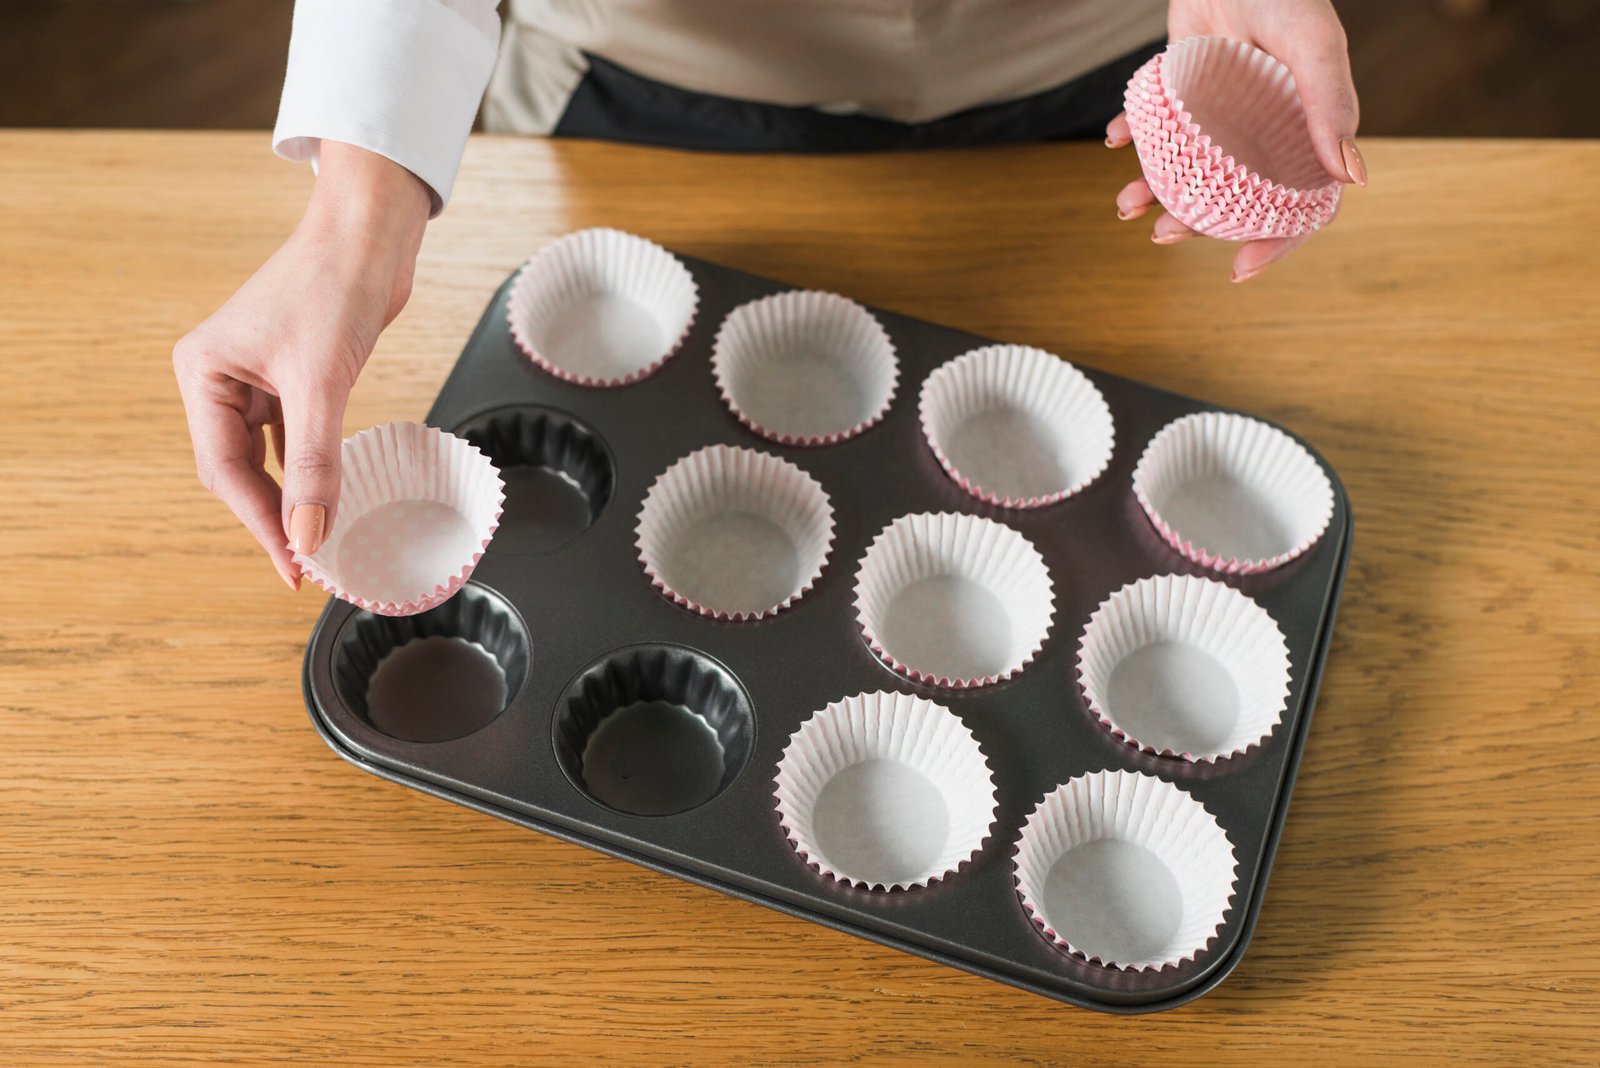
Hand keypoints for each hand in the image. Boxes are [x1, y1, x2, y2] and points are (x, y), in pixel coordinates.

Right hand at [173, 143, 429, 589]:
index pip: (225, 470)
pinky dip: (306, 470)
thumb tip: (308, 536)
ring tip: (314, 544)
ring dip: (289, 498)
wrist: (369, 235)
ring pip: (264, 457)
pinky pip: (290, 438)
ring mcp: (254, 376)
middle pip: (237, 469)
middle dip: (271, 516)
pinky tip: (323, 499)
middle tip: (306, 566)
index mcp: (203, 373)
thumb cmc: (335, 289)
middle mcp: (218, 377)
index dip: (260, 523)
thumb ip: (314, 463)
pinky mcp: (291, 375)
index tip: (294, 567)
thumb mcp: (322, 385)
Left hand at [1106, 0, 1362, 281]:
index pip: (1298, 204)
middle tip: (1162, 235)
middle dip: (1196, 225)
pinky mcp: (1182, 90)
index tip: (1239, 269)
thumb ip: (1329, 105)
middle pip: (1232, 198)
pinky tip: (1113, 141)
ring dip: (1154, 193)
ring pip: (1188, 171)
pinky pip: (1155, 126)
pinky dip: (1132, 138)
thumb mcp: (1311, 43)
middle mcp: (1261, 131)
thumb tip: (1352, 179)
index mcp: (1303, 131)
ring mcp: (1219, 113)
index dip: (1275, 242)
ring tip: (1125, 205)